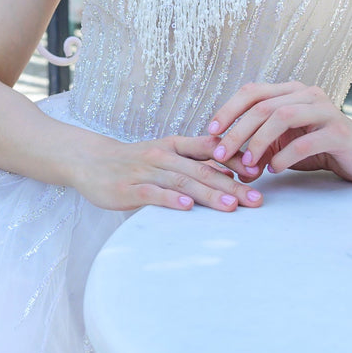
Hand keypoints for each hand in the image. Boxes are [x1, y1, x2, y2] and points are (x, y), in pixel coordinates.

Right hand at [75, 130, 263, 212]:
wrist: (91, 161)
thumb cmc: (136, 161)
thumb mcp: (167, 154)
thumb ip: (196, 162)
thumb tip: (232, 175)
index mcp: (176, 145)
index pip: (211, 150)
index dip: (236, 160)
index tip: (260, 173)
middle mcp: (164, 156)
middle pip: (204, 170)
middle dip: (233, 186)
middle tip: (257, 200)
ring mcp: (146, 171)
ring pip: (183, 182)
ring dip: (209, 194)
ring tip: (232, 206)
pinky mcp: (128, 188)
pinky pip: (152, 193)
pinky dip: (171, 200)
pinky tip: (187, 207)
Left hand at [207, 82, 351, 184]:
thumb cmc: (321, 146)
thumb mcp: (285, 144)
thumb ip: (260, 146)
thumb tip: (226, 160)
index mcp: (292, 92)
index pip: (253, 92)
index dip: (229, 109)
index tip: (210, 131)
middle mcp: (308, 95)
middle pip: (263, 105)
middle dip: (238, 131)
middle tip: (222, 154)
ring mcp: (325, 111)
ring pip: (283, 116)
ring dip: (260, 141)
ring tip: (249, 164)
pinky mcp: (339, 132)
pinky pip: (306, 141)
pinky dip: (285, 156)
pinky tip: (275, 169)